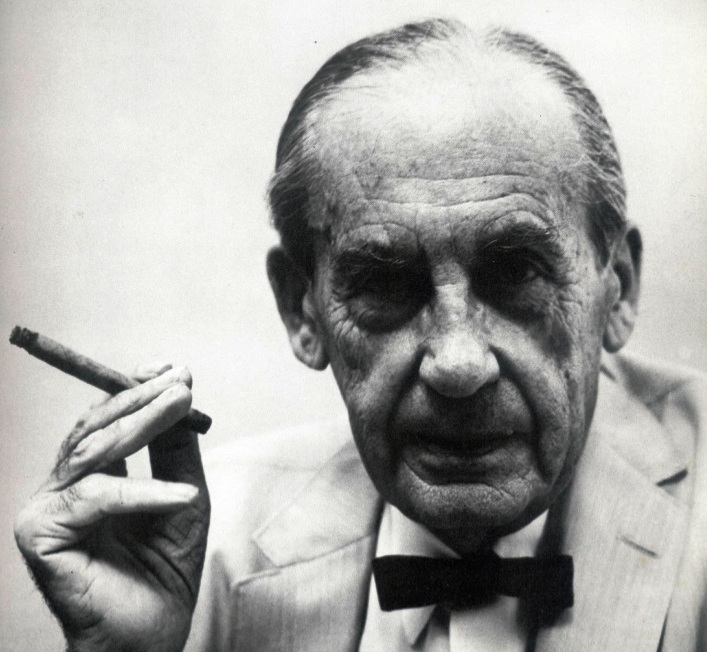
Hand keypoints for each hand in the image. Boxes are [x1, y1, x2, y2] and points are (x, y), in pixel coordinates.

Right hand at [14, 365, 210, 651]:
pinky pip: (96, 498)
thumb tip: (181, 389)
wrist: (149, 636)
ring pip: (93, 450)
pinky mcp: (40, 533)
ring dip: (142, 424)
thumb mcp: (184, 495)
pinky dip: (142, 494)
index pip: (108, 420)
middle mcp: (65, 486)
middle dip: (142, 398)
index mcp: (93, 475)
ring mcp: (47, 507)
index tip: (175, 370)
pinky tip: (181, 497)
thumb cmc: (164, 569)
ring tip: (182, 405)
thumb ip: (177, 448)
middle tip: (181, 381)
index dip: (137, 390)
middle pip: (97, 426)